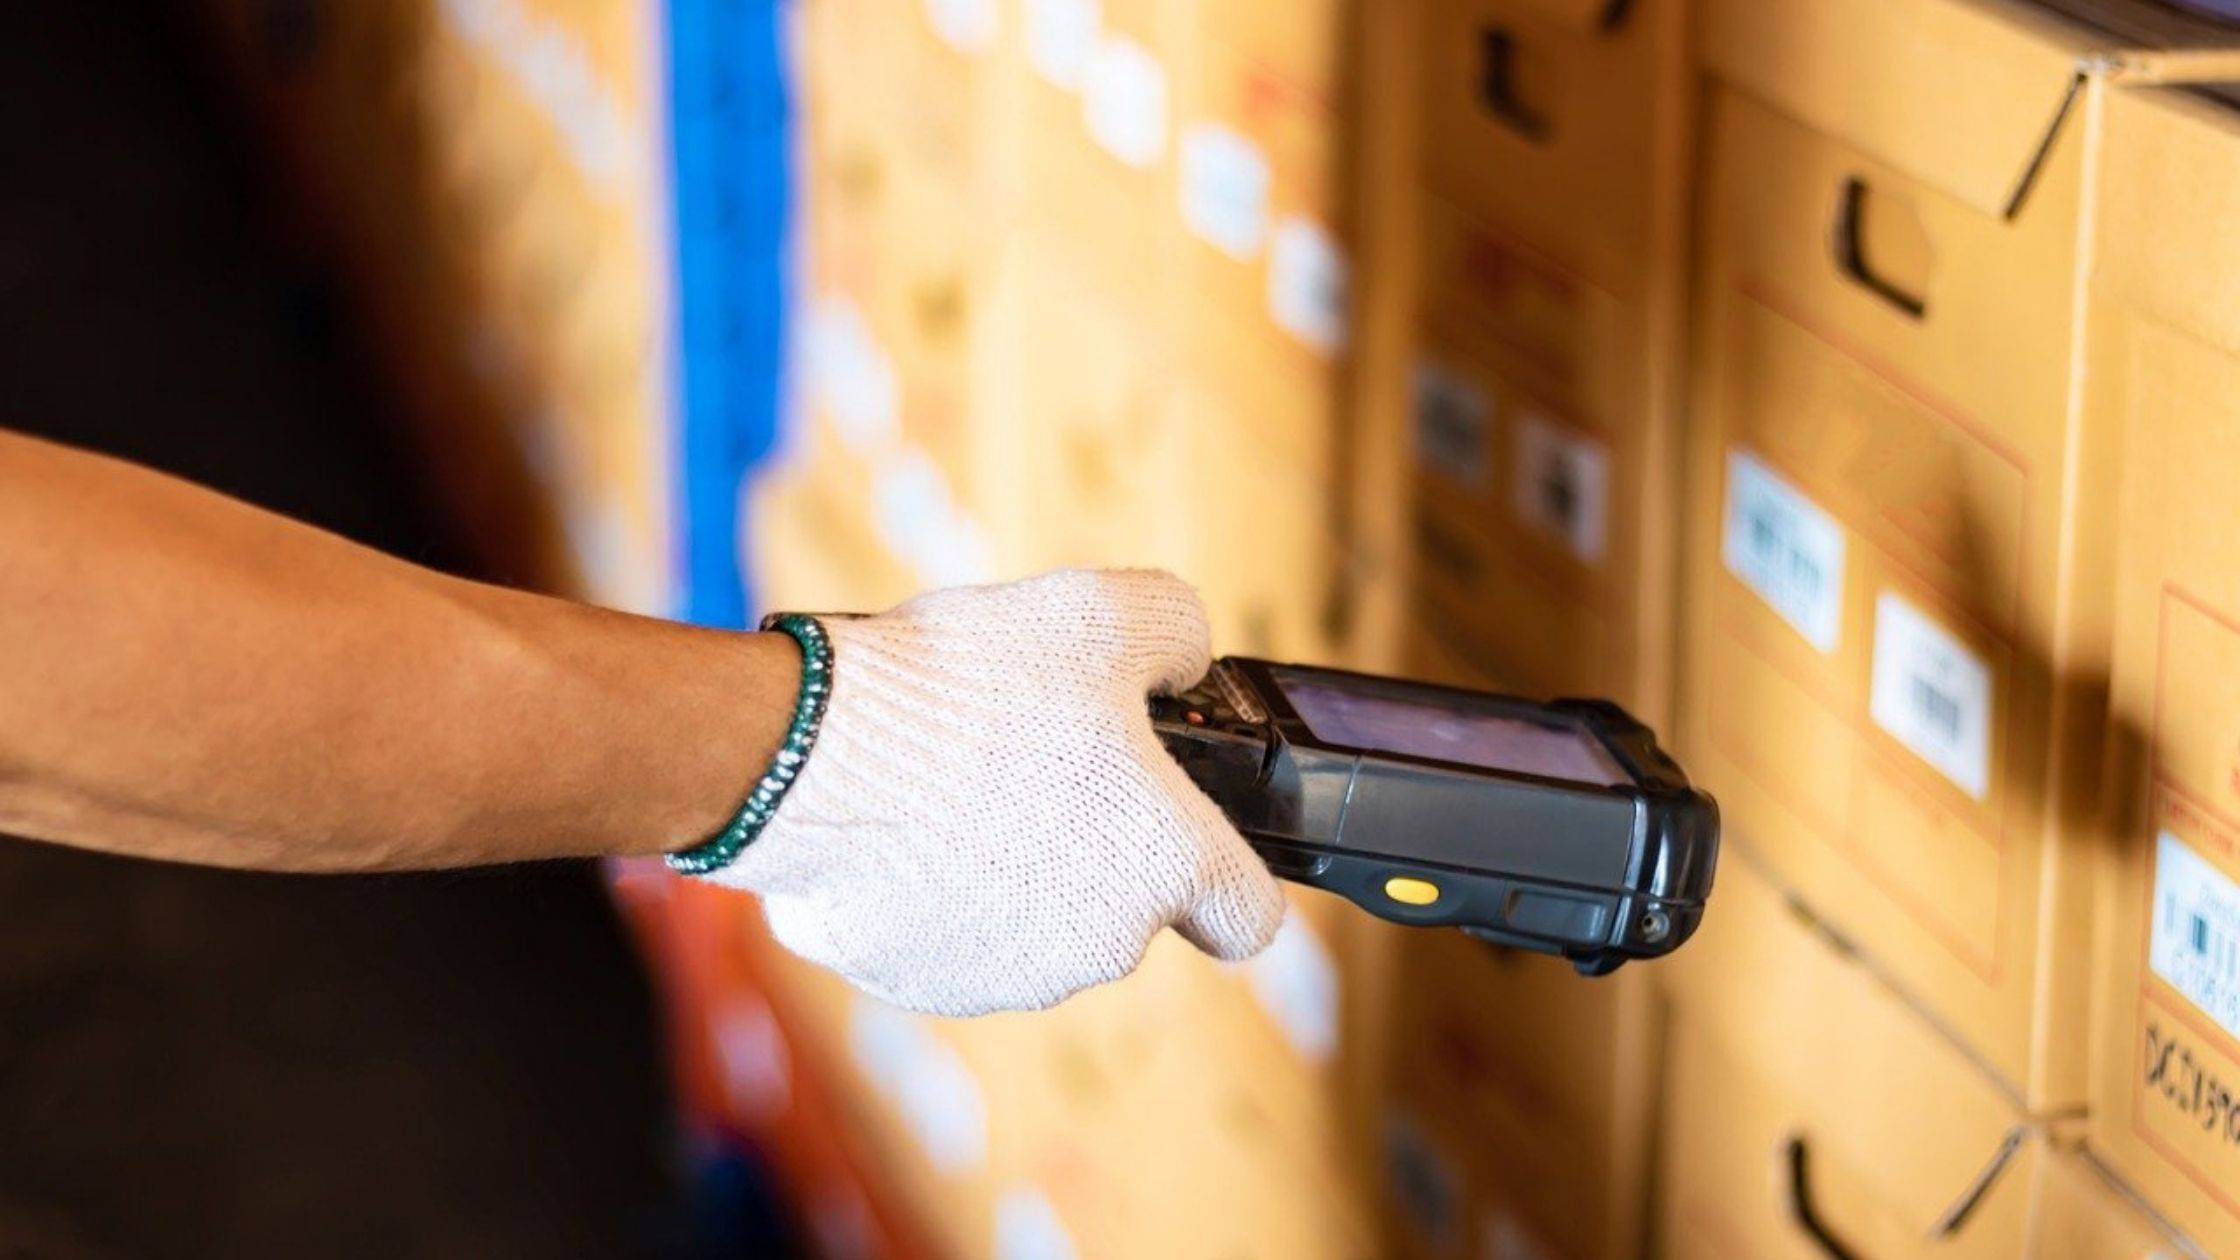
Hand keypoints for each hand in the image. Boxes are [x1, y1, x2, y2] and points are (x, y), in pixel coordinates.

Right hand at [698, 568, 1286, 1014]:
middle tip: (1036, 757)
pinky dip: (937, 888)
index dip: (1227, 873)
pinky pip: (949, 933)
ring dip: (1016, 865)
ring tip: (959, 779)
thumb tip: (1183, 657)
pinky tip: (903, 819)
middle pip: (1127, 907)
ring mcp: (1007, 976)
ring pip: (1037, 922)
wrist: (812, 756)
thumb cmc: (967, 687)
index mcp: (1164, 866)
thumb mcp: (1103, 610)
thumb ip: (1177, 631)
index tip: (1188, 833)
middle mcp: (1100, 945)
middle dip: (1095, 842)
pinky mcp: (920, 982)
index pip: (1247, 917)